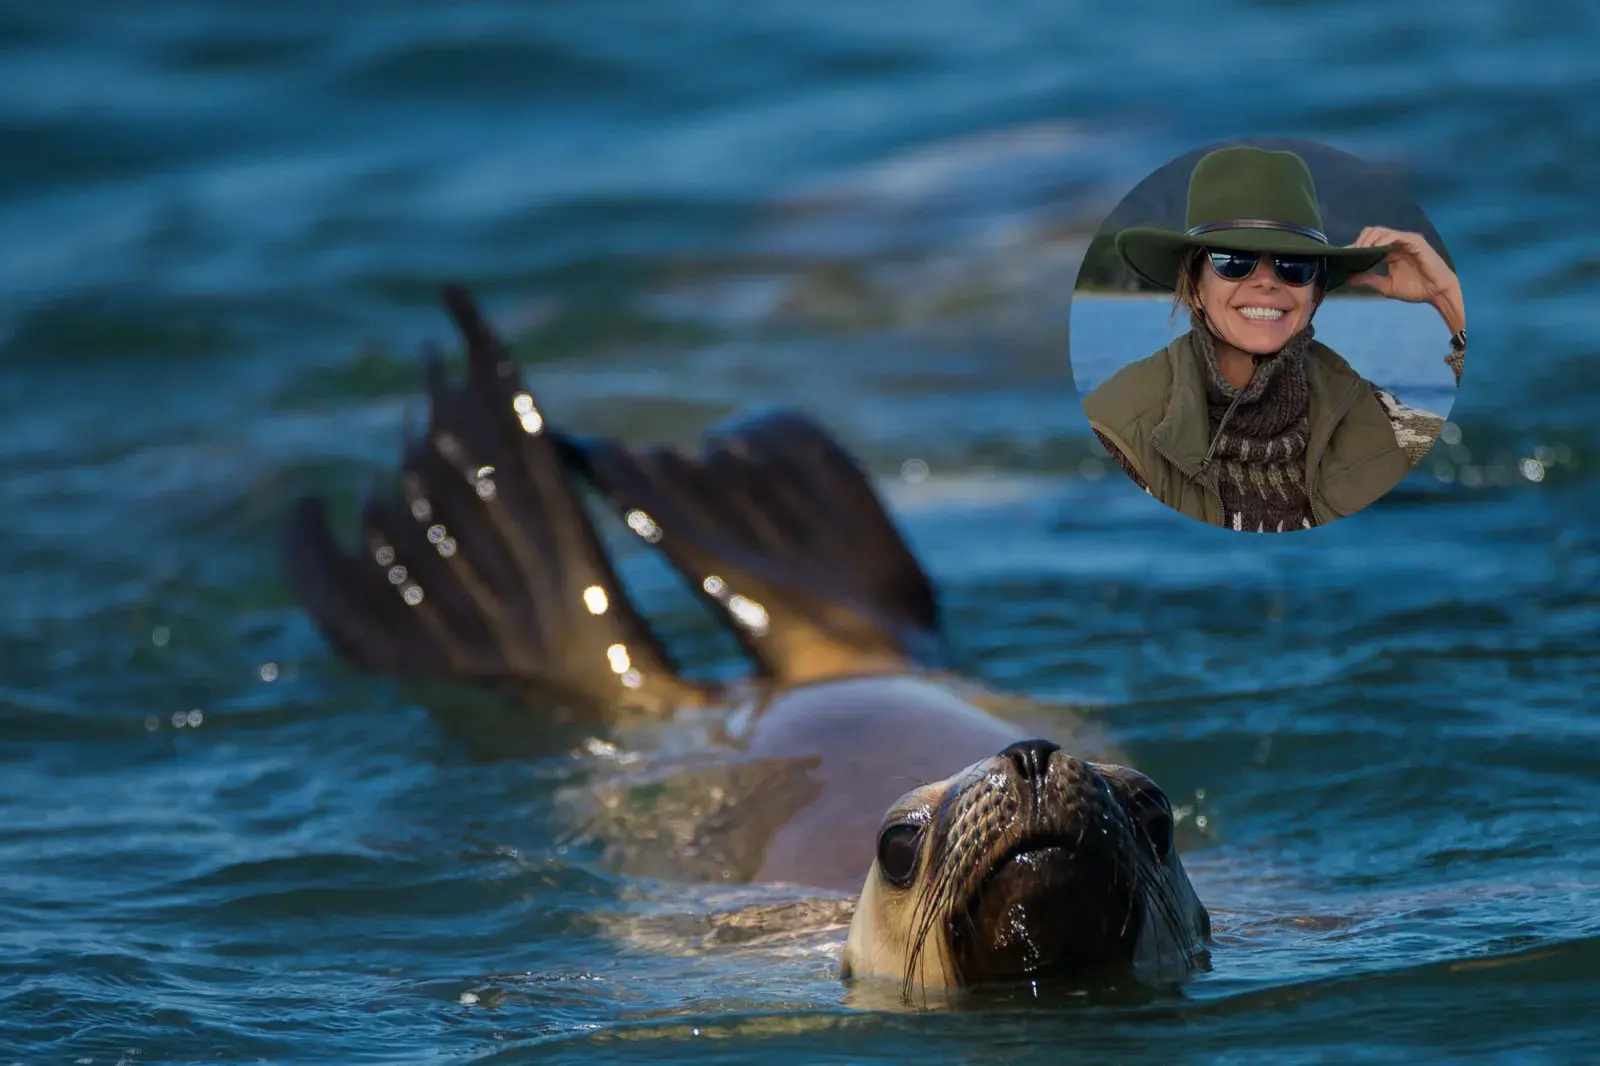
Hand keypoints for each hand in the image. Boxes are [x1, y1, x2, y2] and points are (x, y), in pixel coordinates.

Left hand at [1344, 227, 1465, 334]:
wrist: (1437, 292)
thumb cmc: (1416, 289)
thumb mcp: (1386, 286)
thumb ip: (1368, 279)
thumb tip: (1348, 277)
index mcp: (1390, 251)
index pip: (1369, 243)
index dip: (1355, 247)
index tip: (1342, 256)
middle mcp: (1396, 243)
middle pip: (1372, 233)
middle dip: (1359, 242)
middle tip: (1349, 254)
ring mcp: (1405, 240)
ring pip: (1380, 231)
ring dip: (1367, 241)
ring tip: (1359, 252)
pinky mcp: (1414, 240)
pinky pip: (1394, 235)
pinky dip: (1382, 241)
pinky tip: (1373, 249)